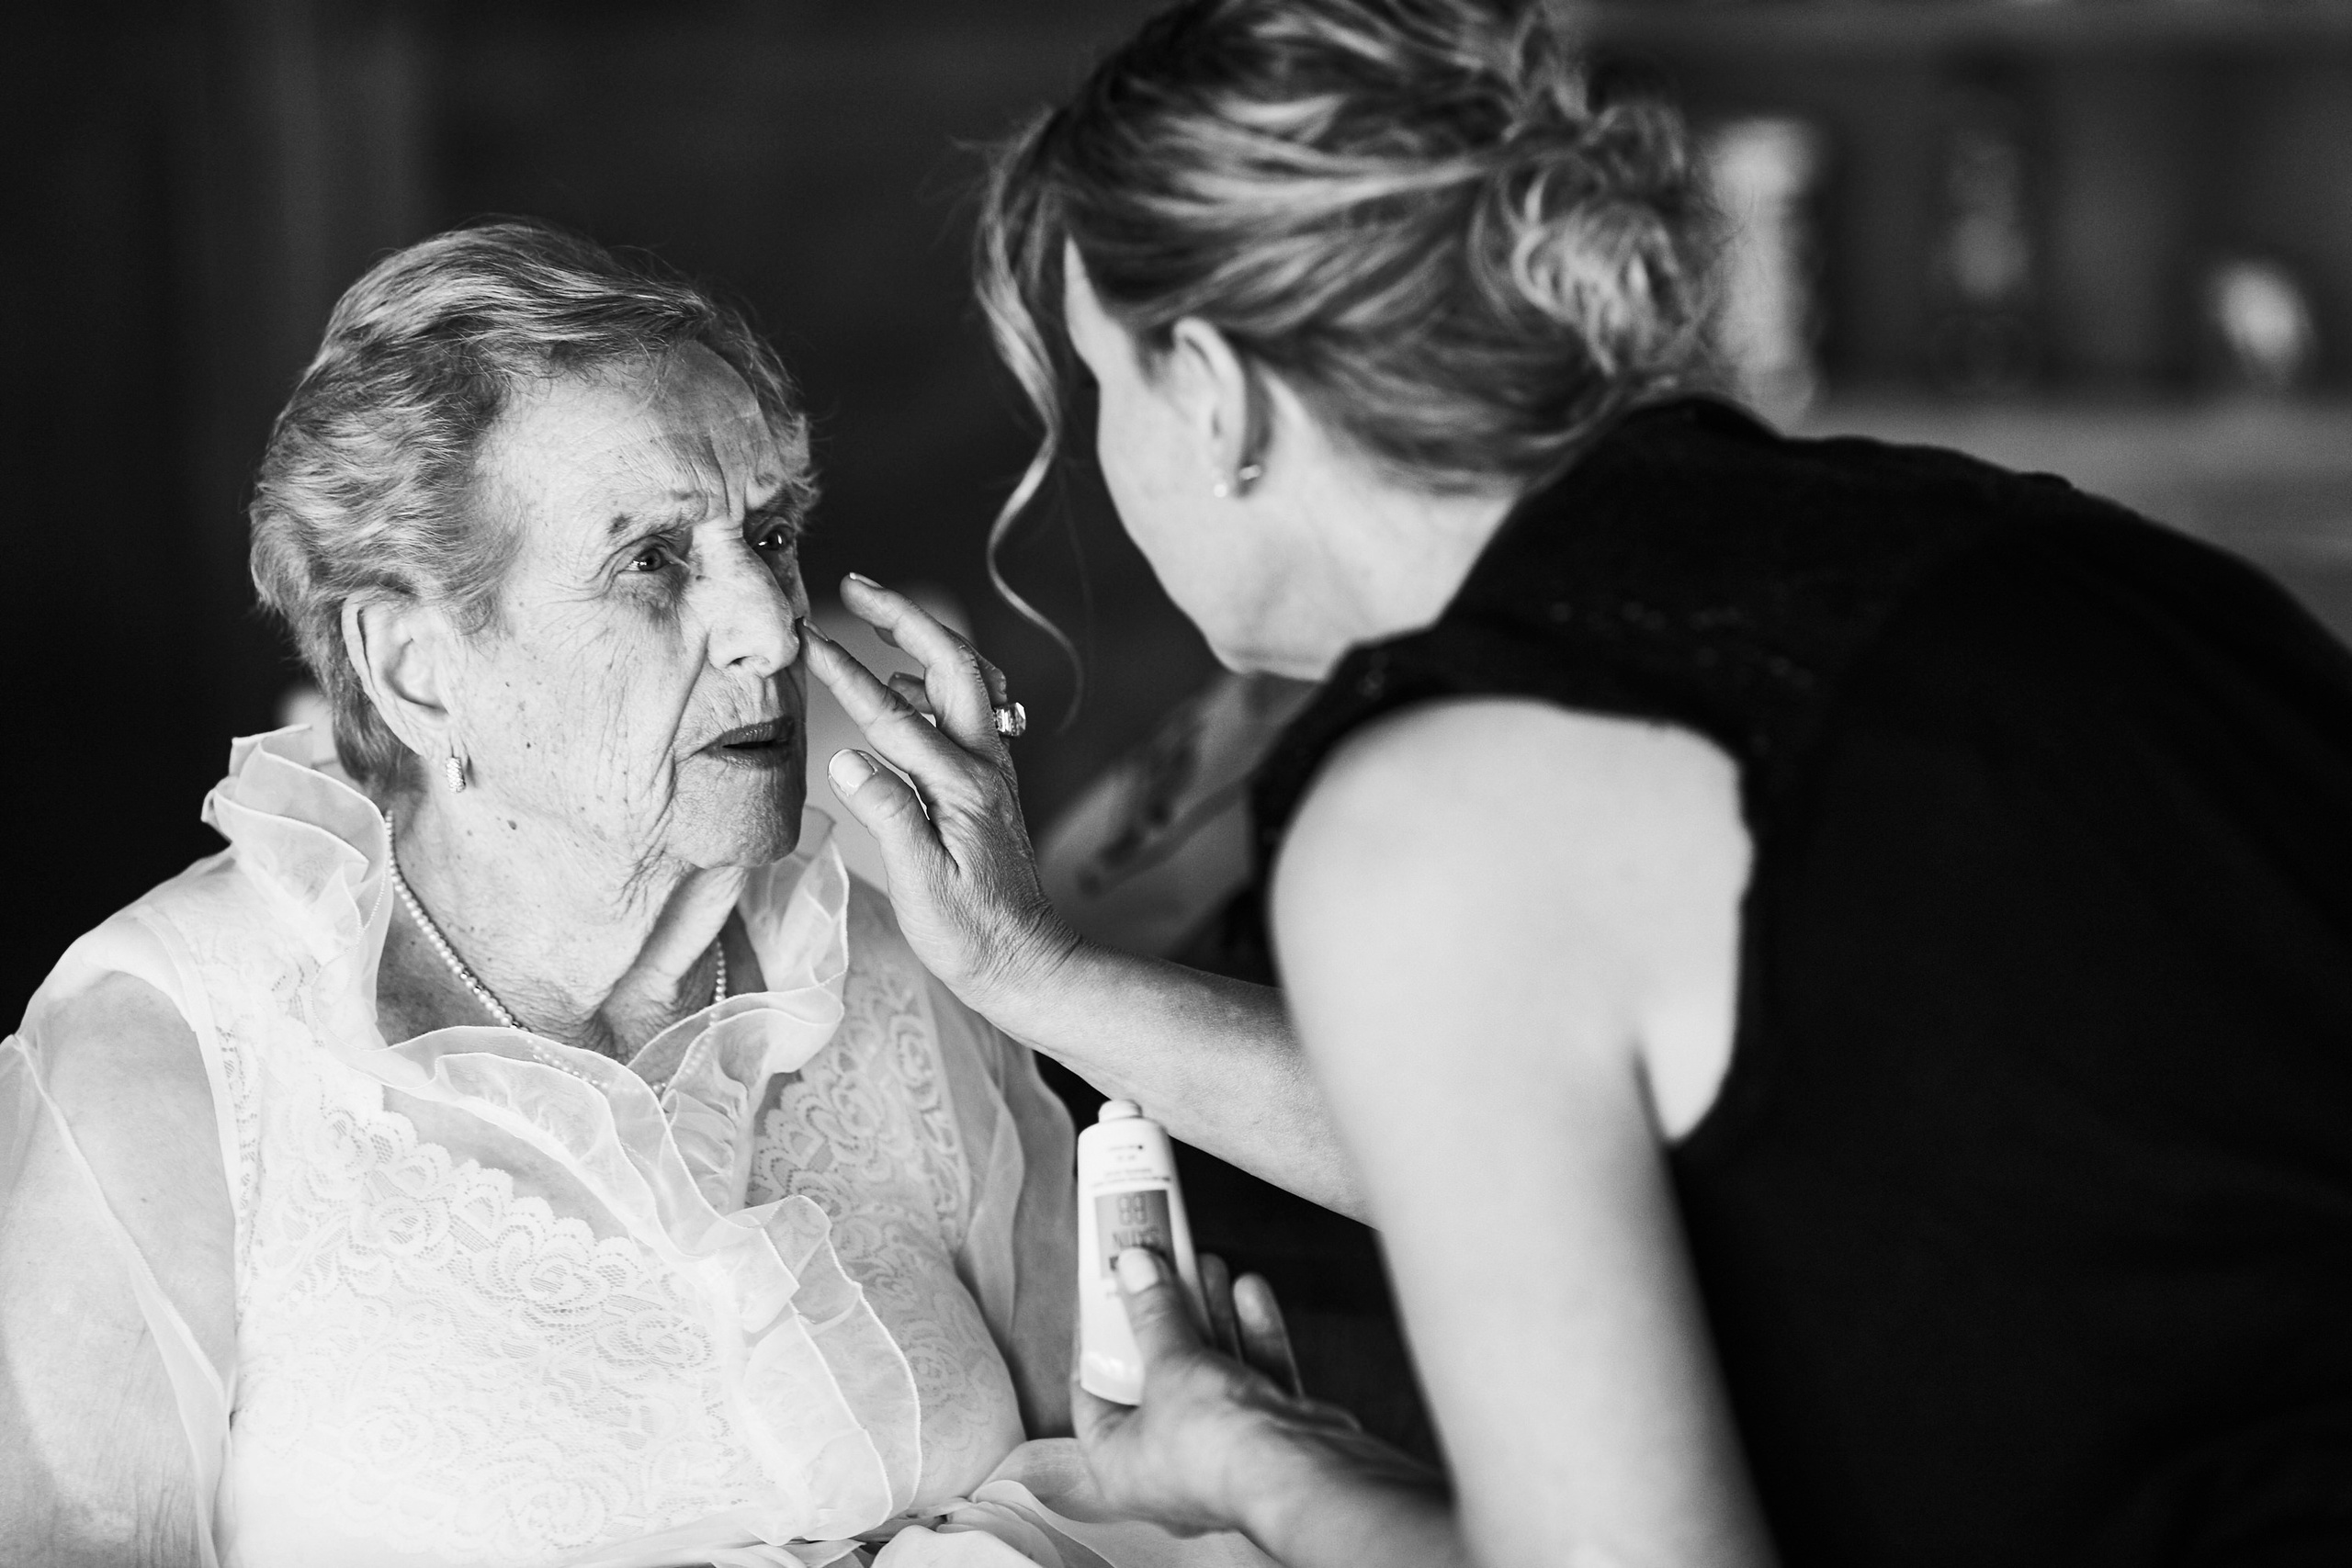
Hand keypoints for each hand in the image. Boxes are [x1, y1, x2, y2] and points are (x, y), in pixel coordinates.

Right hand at [802, 574, 1078, 1016]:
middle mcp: (985, 763)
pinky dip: (936, 681)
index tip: (805, 635)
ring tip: (879, 618)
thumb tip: (848, 756)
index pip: (890, 713)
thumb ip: (890, 816)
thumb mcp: (922, 885)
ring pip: (967, 679)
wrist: (1026, 962)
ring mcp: (993, 768)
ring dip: (925, 640)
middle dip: (903, 617)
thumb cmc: (970, 934)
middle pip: (951, 664)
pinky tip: (906, 688)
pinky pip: (969, 709)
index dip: (845, 670)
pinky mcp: (991, 781)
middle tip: (855, 586)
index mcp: (961, 784)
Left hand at [1076, 1249, 1445, 1547]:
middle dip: (1166, 1315)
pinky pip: (1254, 1378)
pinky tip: (1249, 1291)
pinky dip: (1251, 1334)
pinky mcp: (1270, 1440)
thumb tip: (1134, 1269)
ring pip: (1211, 1372)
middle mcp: (1169, 1466)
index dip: (1096, 1338)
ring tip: (1205, 1265)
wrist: (1303, 1476)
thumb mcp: (1168, 1367)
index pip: (1093, 1393)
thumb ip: (1152, 1314)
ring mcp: (1223, 1453)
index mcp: (1121, 1466)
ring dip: (1209, 1315)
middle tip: (1162, 1268)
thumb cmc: (1217, 1451)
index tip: (1104, 1294)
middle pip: (1158, 1376)